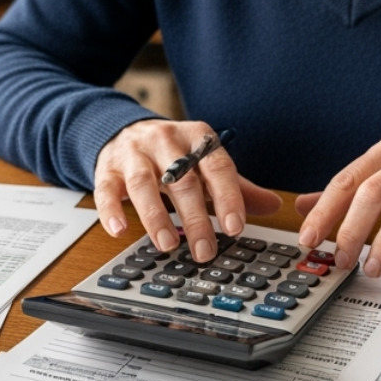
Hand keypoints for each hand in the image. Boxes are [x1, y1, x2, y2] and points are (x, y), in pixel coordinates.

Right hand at [95, 119, 281, 260]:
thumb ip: (235, 186)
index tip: (235, 228)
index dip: (228, 197)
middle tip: (205, 251)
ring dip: (156, 217)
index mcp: (197, 138)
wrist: (123, 129)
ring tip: (168, 245)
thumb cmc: (171, 154)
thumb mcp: (204, 163)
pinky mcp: (107, 168)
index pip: (217, 167)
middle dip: (196, 218)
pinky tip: (120, 231)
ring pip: (145, 184)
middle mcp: (166, 142)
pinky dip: (112, 210)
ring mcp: (134, 154)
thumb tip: (273, 206)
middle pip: (183, 180)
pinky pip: (107, 190)